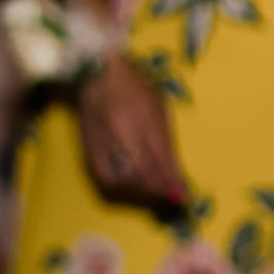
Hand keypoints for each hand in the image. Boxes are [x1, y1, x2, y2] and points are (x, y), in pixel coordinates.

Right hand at [76, 57, 187, 207]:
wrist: (95, 74)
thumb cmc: (133, 84)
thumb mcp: (159, 104)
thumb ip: (166, 137)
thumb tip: (174, 168)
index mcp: (145, 115)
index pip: (161, 155)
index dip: (173, 178)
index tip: (184, 193)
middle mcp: (123, 131)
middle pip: (144, 171)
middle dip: (161, 189)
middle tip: (174, 199)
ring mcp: (104, 141)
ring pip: (126, 178)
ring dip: (144, 191)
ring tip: (158, 193)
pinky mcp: (89, 149)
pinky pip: (106, 177)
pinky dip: (123, 188)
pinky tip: (135, 188)